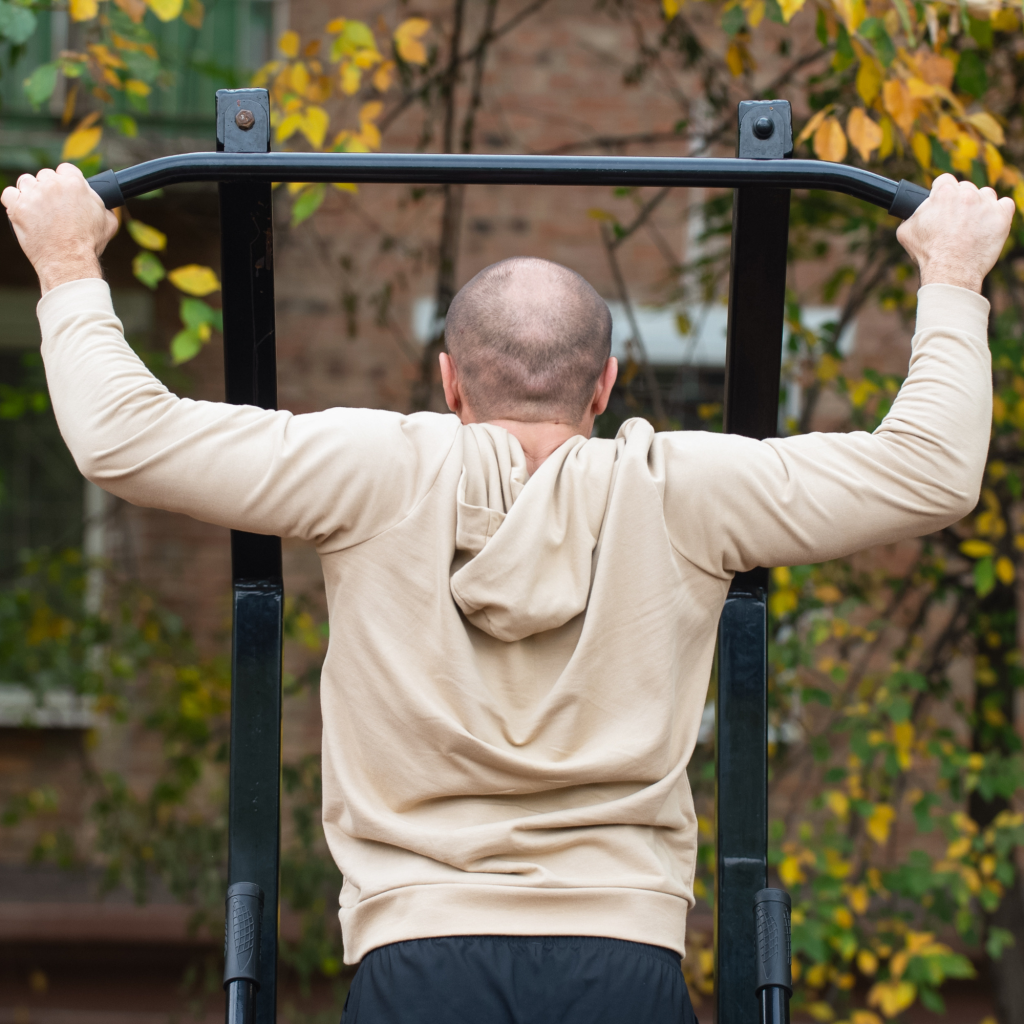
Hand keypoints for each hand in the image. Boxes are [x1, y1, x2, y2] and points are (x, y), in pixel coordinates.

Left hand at [2, 163, 118, 293]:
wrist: (69, 261)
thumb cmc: (89, 244)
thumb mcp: (108, 223)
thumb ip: (103, 206)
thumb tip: (101, 203)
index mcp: (75, 183)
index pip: (66, 169)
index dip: (67, 180)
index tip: (66, 192)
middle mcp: (52, 184)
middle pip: (45, 175)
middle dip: (49, 188)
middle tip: (54, 207)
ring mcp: (32, 195)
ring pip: (26, 182)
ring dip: (31, 193)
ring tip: (39, 211)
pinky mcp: (17, 207)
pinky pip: (9, 194)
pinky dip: (14, 202)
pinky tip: (24, 212)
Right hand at [897, 173, 1014, 292]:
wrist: (950, 272)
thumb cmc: (927, 254)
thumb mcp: (906, 232)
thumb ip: (913, 215)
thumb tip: (917, 212)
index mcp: (944, 193)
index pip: (944, 180)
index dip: (941, 192)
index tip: (941, 203)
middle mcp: (967, 194)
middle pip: (966, 188)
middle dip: (960, 201)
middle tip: (955, 220)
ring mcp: (987, 205)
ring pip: (986, 194)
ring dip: (980, 204)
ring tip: (972, 224)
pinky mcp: (1002, 217)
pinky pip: (1006, 205)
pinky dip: (999, 212)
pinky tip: (988, 224)